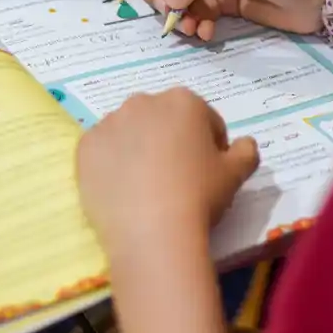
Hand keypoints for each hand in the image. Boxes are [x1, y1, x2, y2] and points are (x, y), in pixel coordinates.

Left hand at [77, 89, 259, 257]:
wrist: (152, 232)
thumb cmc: (199, 196)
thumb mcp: (236, 174)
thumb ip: (247, 152)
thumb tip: (245, 144)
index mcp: (184, 101)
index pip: (204, 119)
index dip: (210, 146)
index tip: (209, 172)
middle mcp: (143, 102)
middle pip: (163, 121)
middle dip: (171, 141)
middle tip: (177, 179)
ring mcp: (110, 123)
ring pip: (130, 133)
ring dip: (139, 150)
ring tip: (146, 187)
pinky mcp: (85, 148)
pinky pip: (103, 152)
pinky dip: (111, 165)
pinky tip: (123, 191)